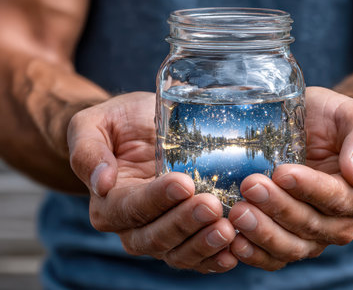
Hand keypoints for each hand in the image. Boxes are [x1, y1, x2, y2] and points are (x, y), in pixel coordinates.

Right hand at [68, 92, 237, 272]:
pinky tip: (234, 250)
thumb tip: (101, 182)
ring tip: (227, 230)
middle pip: (154, 237)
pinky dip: (214, 257)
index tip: (183, 183)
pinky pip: (197, 256)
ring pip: (177, 252)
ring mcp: (160, 234)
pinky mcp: (185, 235)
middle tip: (211, 205)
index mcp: (108, 202)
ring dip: (203, 245)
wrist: (139, 132)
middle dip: (184, 223)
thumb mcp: (92, 125)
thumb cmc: (118, 125)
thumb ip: (88, 152)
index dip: (156, 199)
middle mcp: (131, 226)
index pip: (130, 208)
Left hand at [228, 87, 352, 270]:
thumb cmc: (331, 120)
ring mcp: (314, 236)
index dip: (309, 188)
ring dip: (263, 233)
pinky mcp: (289, 241)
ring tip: (238, 213)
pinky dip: (255, 254)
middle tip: (250, 186)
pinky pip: (275, 258)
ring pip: (292, 246)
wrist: (311, 129)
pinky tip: (236, 241)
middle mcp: (341, 222)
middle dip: (279, 207)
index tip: (282, 173)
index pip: (338, 198)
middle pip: (311, 225)